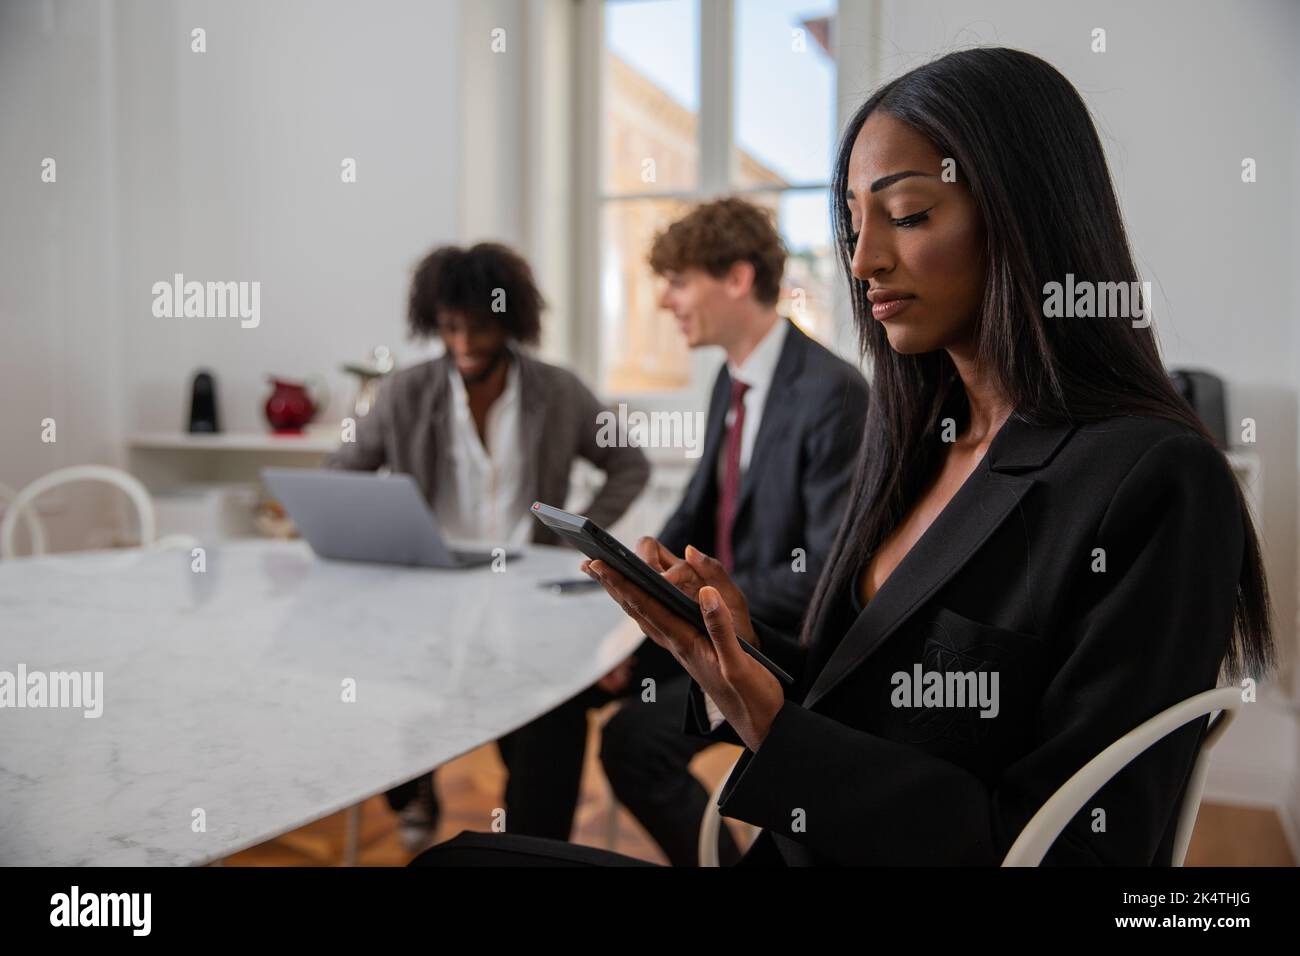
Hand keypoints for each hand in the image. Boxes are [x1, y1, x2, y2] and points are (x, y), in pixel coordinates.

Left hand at [580, 558, 783, 751]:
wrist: (758, 723)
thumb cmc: (751, 695)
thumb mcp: (740, 662)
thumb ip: (721, 628)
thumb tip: (705, 593)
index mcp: (686, 643)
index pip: (648, 608)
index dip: (623, 584)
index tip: (600, 565)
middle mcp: (678, 644)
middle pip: (638, 610)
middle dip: (613, 586)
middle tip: (589, 563)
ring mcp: (682, 649)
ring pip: (645, 616)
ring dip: (624, 594)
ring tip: (607, 576)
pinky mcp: (690, 652)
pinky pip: (660, 623)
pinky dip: (645, 606)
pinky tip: (642, 600)